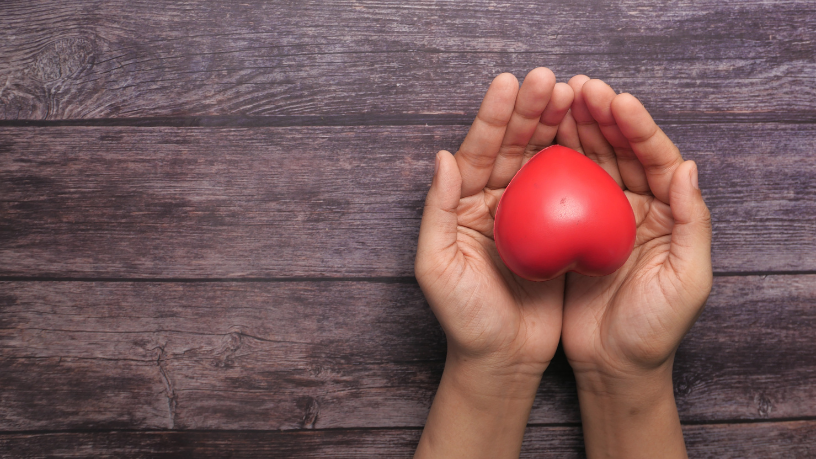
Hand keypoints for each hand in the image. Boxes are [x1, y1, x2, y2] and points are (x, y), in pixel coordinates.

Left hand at [414, 68, 572, 458]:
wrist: (502, 358)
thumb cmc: (464, 318)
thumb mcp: (437, 267)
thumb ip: (436, 211)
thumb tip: (443, 157)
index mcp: (462, 204)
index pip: (478, 151)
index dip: (493, 117)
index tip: (511, 83)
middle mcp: (493, 202)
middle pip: (512, 147)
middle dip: (529, 110)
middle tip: (550, 79)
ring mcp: (528, 215)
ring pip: (543, 161)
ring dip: (557, 127)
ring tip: (576, 94)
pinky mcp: (557, 233)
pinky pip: (571, 191)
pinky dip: (582, 163)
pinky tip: (595, 137)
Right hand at [558, 76, 712, 457]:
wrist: (613, 366)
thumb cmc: (654, 329)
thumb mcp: (686, 281)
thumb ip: (693, 223)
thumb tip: (688, 166)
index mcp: (668, 213)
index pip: (655, 159)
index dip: (637, 127)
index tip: (615, 100)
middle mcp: (635, 207)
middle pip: (619, 151)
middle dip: (601, 116)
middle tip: (579, 87)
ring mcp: (600, 218)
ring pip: (588, 163)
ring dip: (574, 130)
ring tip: (555, 100)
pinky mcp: (569, 232)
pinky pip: (560, 190)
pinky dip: (550, 163)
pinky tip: (535, 142)